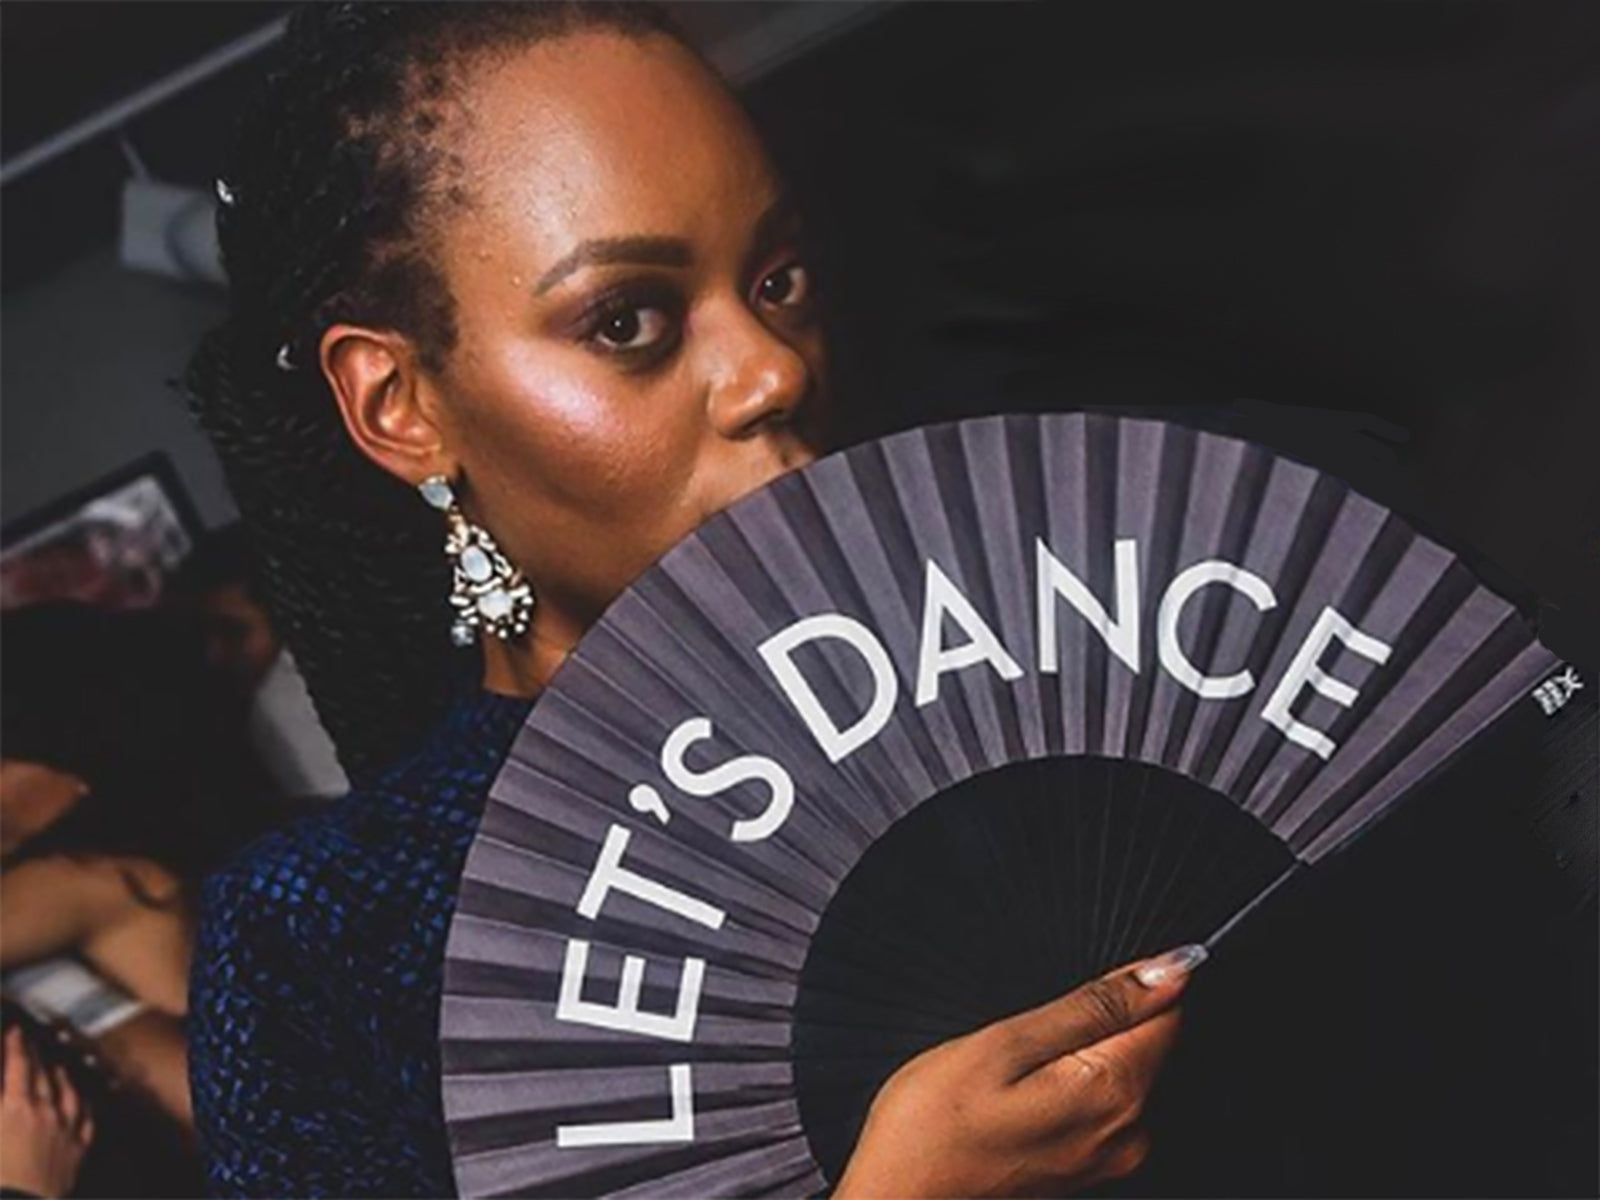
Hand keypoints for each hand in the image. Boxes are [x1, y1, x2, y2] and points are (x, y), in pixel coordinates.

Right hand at [1, 1025, 94, 1198]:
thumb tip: (1, 1094)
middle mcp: (44, 1112)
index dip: (15, 1046)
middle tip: (32, 1043)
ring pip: (68, 1093)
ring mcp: (64, 1130)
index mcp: (14, 1108)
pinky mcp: (77, 1151)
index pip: (17, 1067)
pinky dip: (84, 1106)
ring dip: (62, 1076)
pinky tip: (83, 1100)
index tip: (16, 1031)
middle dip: (36, 1056)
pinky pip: (86, 1121)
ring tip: (58, 1065)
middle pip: (42, 1076)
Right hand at [834, 945, 1205, 1198]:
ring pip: (1124, 1071)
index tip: (1080, 984)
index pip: (1168, 1013)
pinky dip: (1070, 1083)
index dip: (1131, 982)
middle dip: (1102, 1019)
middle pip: (1149, 1044)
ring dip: (1083, 1052)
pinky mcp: (1085, 1169)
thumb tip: (1169, 970)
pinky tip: (1019, 1092)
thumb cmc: (935, 1124)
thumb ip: (1093, 1005)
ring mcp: (1108, 1157)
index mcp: (1114, 1092)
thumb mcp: (1006, 1042)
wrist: (899, 1198)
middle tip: (1029, 1032)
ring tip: (1017, 1065)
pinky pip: (1100, 1103)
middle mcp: (1127, 1133)